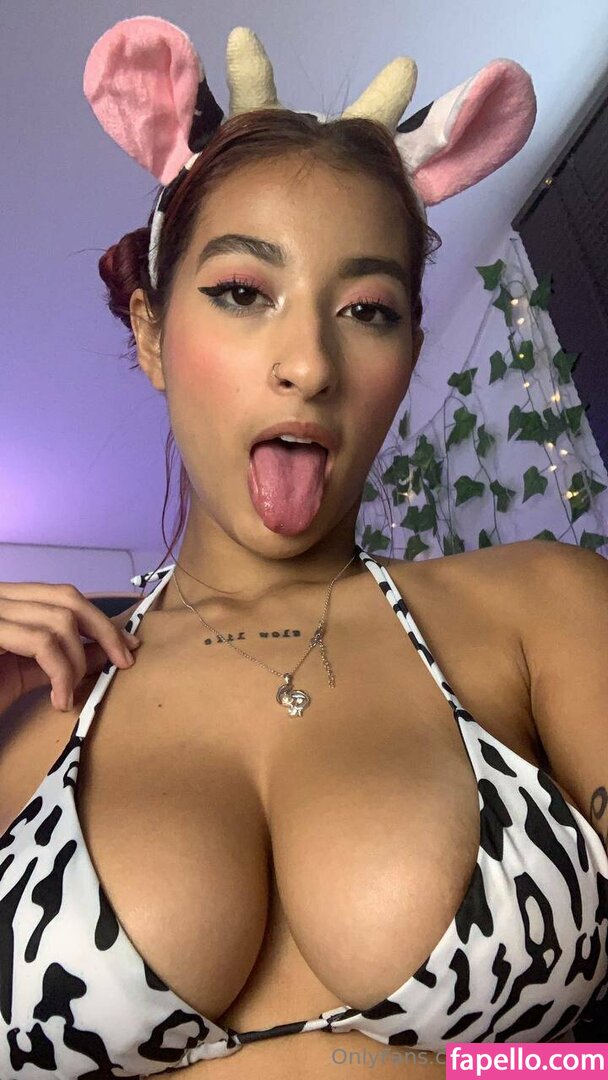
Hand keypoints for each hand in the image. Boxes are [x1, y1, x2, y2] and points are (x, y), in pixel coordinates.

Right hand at [0, 581, 140, 715]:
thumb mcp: (26, 671)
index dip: (100, 619)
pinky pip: (42, 643)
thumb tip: (106, 651)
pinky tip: (59, 700)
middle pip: (68, 598)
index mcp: (9, 600)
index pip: (64, 595)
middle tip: (123, 663)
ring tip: (69, 695)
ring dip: (77, 662)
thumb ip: (61, 656)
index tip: (129, 645)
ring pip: (60, 621)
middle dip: (104, 631)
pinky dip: (60, 674)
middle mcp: (0, 595)